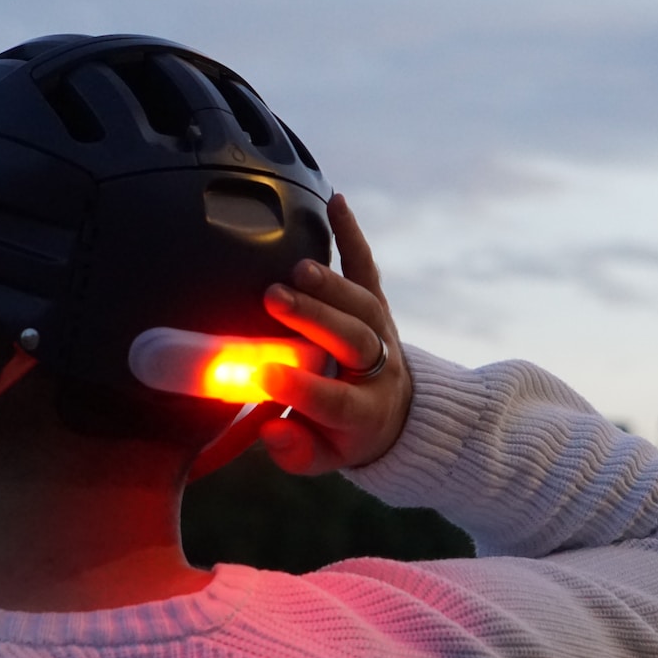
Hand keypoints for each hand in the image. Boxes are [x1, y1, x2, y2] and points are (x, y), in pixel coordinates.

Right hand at [257, 193, 411, 475]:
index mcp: (363, 415)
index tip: (263, 372)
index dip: (300, 387)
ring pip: (363, 303)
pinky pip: (367, 266)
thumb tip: (271, 429)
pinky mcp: (376, 304)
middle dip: (316, 318)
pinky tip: (333, 200)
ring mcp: (381, 332)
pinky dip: (351, 234)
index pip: (333, 401)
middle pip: (354, 340)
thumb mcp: (321, 457)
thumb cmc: (342, 435)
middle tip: (274, 299)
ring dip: (330, 284)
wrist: (394, 415)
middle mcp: (379, 369)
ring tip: (296, 269)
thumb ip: (294, 451)